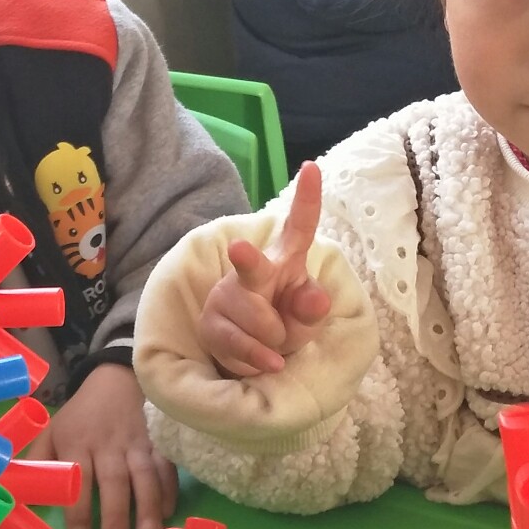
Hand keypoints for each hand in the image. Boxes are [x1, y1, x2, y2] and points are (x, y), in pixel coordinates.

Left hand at [41, 363, 177, 528]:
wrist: (116, 380)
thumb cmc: (80, 416)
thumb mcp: (51, 431)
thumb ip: (38, 463)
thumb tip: (22, 498)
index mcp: (77, 441)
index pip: (78, 475)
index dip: (79, 506)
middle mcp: (108, 443)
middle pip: (114, 479)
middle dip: (116, 513)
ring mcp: (136, 442)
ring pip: (144, 474)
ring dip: (148, 505)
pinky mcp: (157, 442)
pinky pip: (166, 466)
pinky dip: (169, 489)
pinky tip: (167, 513)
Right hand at [198, 163, 332, 377]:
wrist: (251, 350)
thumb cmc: (284, 321)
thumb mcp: (306, 318)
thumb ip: (312, 308)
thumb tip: (317, 300)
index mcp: (284, 259)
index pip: (299, 227)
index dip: (307, 200)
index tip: (312, 168)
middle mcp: (253, 271)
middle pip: (252, 266)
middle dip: (247, 259)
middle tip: (240, 249)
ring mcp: (228, 295)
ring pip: (256, 321)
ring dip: (273, 340)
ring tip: (273, 341)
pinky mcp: (211, 322)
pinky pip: (241, 345)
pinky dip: (259, 358)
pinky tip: (265, 360)